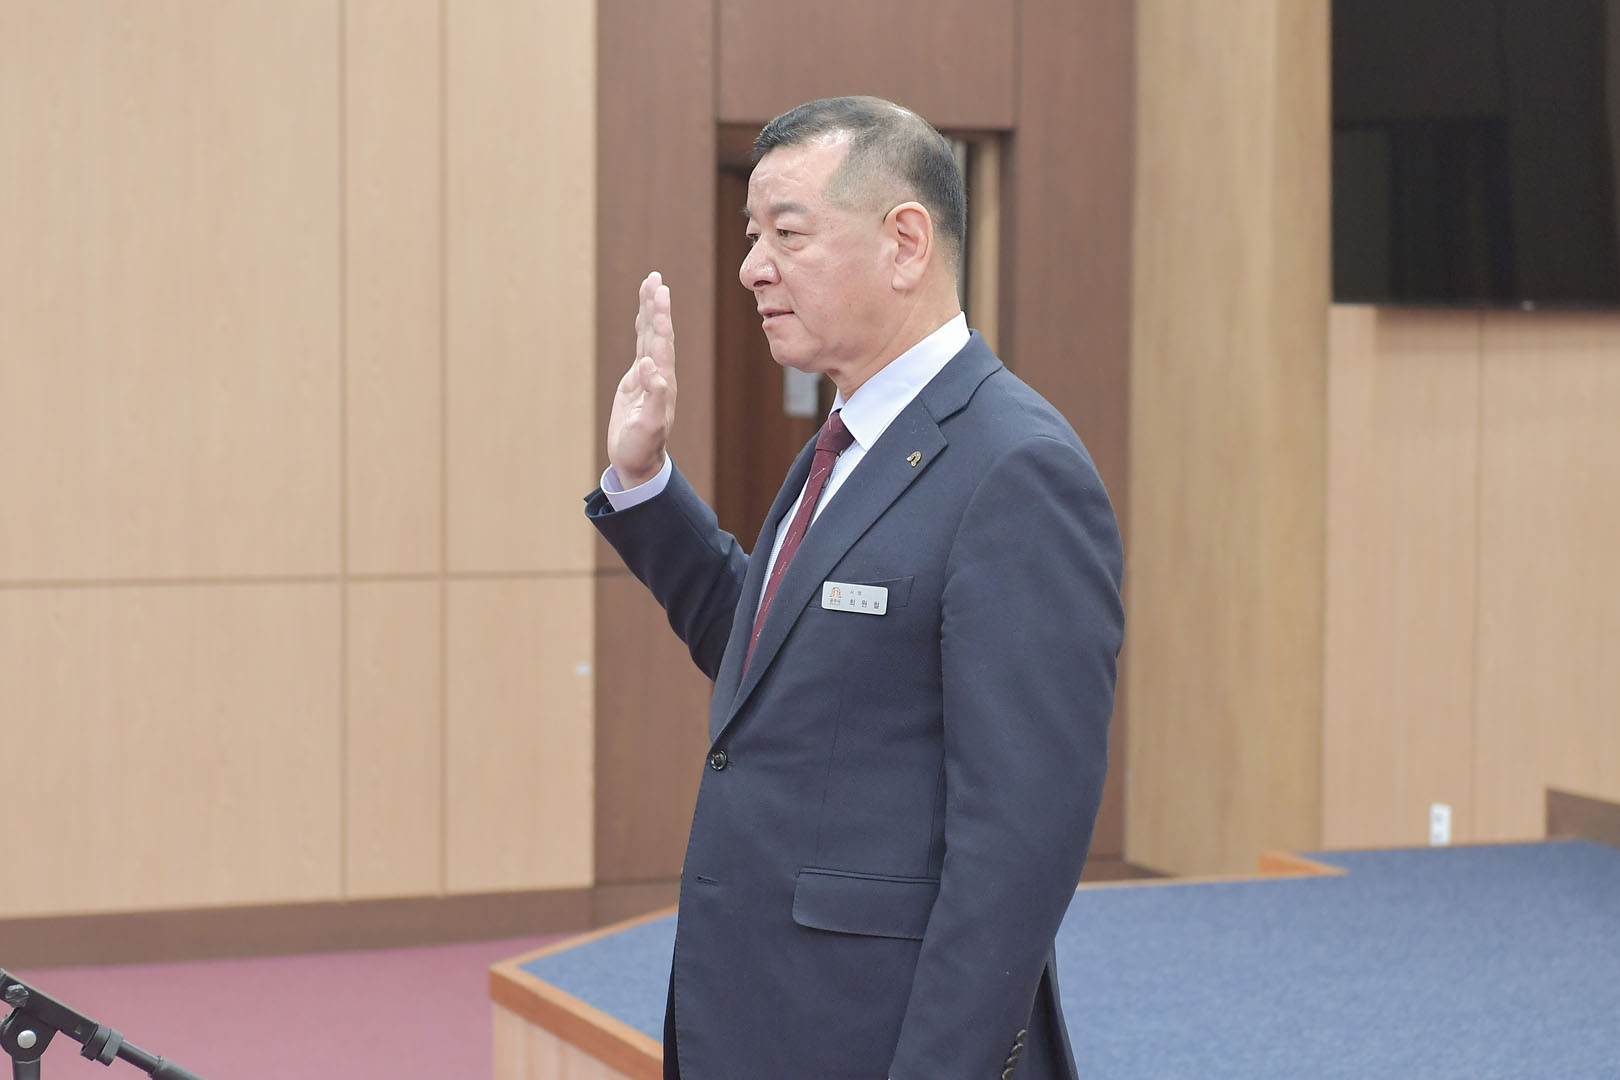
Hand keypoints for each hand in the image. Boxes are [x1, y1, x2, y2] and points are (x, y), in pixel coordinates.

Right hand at [607, 271, 676, 487]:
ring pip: (649, 336)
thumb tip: (650, 366)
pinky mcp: (637, 380)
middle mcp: (659, 374)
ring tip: (650, 283)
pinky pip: (641, 346)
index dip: (660, 318)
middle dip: (656, 305)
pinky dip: (641, 327)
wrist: (639, 462)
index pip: (662, 344)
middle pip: (658, 333)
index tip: (660, 294)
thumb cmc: (642, 448)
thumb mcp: (647, 427)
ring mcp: (648, 375)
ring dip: (650, 310)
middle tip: (655, 278)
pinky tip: (642, 313)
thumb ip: (653, 397)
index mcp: (662, 383)